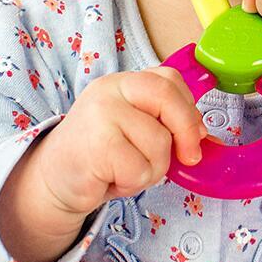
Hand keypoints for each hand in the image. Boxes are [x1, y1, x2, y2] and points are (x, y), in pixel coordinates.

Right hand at [34, 67, 207, 215]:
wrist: (53, 181)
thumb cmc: (99, 158)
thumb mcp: (136, 132)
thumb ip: (166, 126)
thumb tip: (207, 138)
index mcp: (123, 83)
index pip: (169, 79)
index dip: (190, 109)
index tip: (197, 135)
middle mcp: (110, 90)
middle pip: (167, 97)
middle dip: (187, 131)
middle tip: (189, 157)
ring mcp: (101, 114)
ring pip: (159, 142)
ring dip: (152, 168)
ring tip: (126, 170)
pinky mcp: (97, 144)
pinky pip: (140, 168)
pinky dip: (133, 182)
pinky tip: (112, 178)